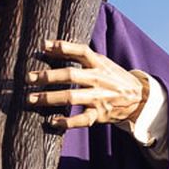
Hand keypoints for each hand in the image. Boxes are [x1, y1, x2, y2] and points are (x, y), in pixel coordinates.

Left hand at [25, 39, 146, 129]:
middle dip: (48, 76)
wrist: (139, 97)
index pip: (81, 51)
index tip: (43, 46)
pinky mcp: (100, 114)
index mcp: (99, 63)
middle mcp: (99, 79)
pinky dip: (66, 122)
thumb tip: (46, 46)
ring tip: (31, 99)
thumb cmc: (112, 77)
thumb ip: (77, 55)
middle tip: (29, 78)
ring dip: (50, 98)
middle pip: (71, 75)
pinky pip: (81, 120)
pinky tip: (52, 121)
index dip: (63, 47)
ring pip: (72, 97)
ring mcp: (99, 97)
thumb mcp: (101, 62)